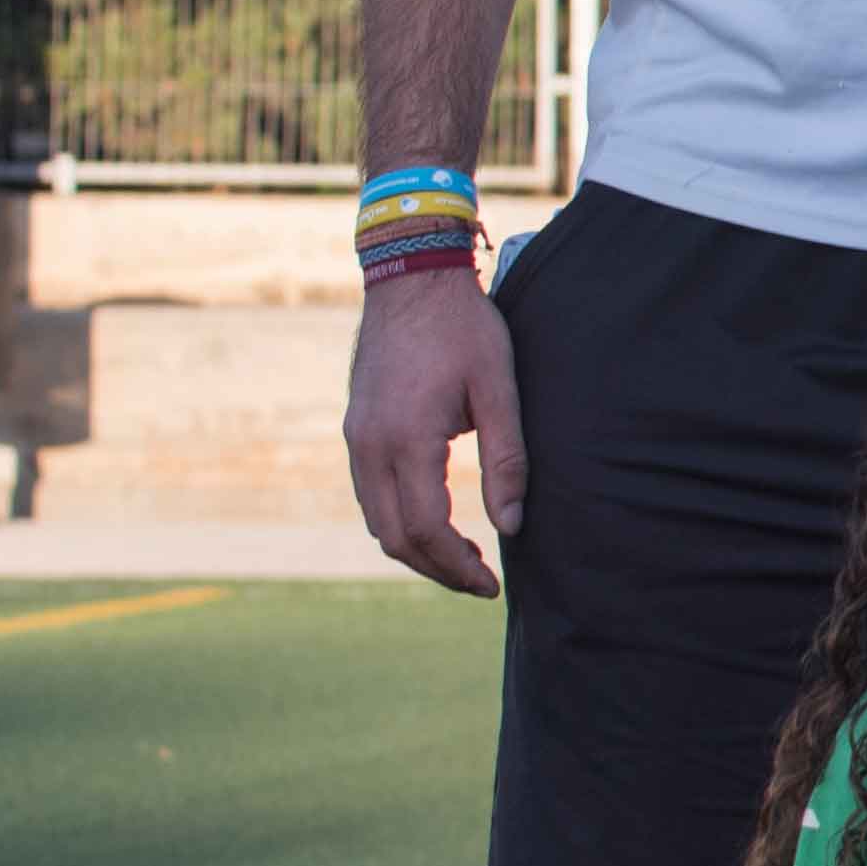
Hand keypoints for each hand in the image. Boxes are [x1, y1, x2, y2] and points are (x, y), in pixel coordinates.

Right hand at [343, 270, 524, 597]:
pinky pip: (370, 494)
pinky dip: (399, 521)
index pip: (426, 529)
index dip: (458, 566)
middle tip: (480, 582)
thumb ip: (507, 460)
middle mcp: (369, 445)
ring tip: (463, 558)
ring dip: (416, 549)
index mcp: (406, 439)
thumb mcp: (499, 390)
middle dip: (437, 569)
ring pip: (376, 520)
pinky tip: (436, 522)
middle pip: (394, 537)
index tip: (492, 585)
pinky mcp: (355, 429)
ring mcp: (356, 437)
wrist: (410, 280)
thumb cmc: (464, 330)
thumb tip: (510, 525)